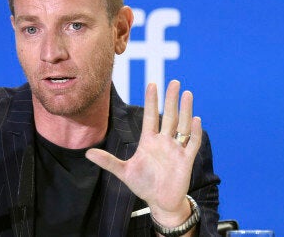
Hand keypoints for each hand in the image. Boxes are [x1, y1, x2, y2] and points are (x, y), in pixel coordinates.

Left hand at [86, 80, 201, 225]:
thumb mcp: (123, 172)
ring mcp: (175, 149)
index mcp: (148, 141)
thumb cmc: (143, 184)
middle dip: (171, 99)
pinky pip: (191, 143)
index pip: (150, 116)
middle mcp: (163, 142)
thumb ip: (108, 161)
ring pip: (182, 125)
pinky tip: (196, 120)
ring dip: (185, 110)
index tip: (152, 84)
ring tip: (187, 94)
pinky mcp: (185, 160)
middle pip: (168, 116)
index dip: (151, 101)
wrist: (160, 202)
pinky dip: (194, 132)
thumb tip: (87, 153)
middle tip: (174, 82)